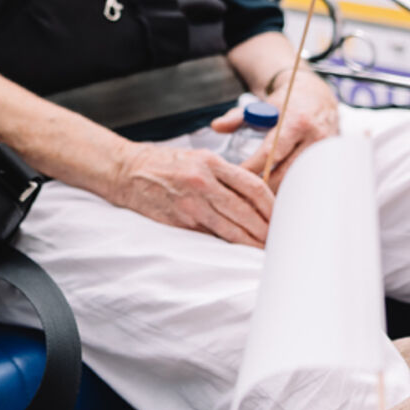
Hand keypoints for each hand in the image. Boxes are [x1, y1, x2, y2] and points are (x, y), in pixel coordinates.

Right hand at [107, 141, 274, 246]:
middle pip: (247, 211)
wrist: (126, 171)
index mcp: (211, 163)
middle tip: (279, 240)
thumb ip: (225, 176)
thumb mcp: (198, 159)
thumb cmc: (164, 164)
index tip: (282, 217)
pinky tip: (238, 249)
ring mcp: (191, 203)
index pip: (254, 186)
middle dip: (266, 229)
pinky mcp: (180, 221)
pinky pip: (211, 236)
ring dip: (252, 242)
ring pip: (232, 228)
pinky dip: (228, 244)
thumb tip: (253, 199)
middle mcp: (203, 182)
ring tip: (264, 250)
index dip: (273, 206)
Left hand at [211, 72, 340, 191]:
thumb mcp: (261, 105)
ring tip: (258, 197)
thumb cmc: (285, 104)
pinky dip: (293, 189)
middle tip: (244, 193)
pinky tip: (279, 194)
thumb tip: (216, 126)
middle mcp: (314, 137)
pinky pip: (310, 181)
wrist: (318, 97)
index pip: (271, 152)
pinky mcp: (330, 160)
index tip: (235, 177)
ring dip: (278, 191)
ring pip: (299, 181)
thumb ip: (237, 117)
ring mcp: (325, 151)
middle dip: (264, 186)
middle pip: (286, 172)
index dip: (252, 168)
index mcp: (295, 121)